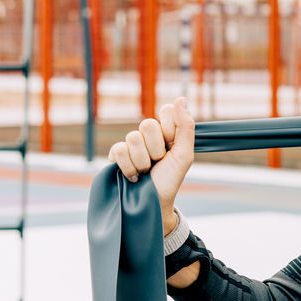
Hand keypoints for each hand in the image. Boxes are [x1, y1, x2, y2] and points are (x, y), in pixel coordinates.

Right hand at [106, 97, 195, 224]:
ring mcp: (131, 144)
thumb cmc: (170, 179)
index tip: (172, 146)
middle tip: (159, 161)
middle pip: (148, 124)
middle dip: (156, 148)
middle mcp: (148, 136)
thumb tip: (180, 98)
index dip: (169, 129)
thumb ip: (185, 126)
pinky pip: (119, 149)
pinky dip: (129, 166)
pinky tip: (134, 175)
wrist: (154, 202)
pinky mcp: (116, 155)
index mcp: (166, 132)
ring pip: (133, 137)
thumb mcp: (184, 154)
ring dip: (143, 160)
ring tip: (147, 171)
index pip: (165, 111)